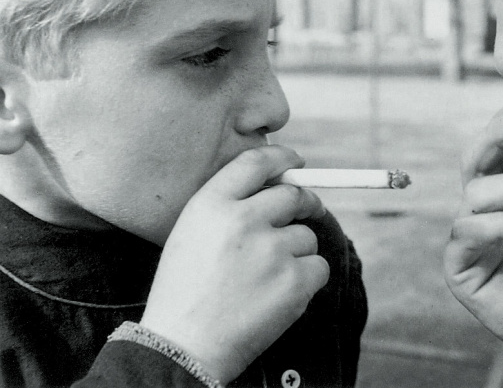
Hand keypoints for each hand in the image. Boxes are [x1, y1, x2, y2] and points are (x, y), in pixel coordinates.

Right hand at [140, 145, 329, 383]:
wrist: (183, 347)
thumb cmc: (185, 292)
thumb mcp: (192, 233)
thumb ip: (228, 205)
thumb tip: (276, 185)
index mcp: (211, 204)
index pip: (257, 161)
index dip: (282, 157)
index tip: (296, 162)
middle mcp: (242, 220)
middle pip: (293, 194)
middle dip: (305, 200)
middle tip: (309, 209)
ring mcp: (270, 250)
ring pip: (306, 236)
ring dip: (296, 253)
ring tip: (266, 279)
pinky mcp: (293, 280)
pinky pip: (318, 267)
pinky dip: (307, 280)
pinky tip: (279, 296)